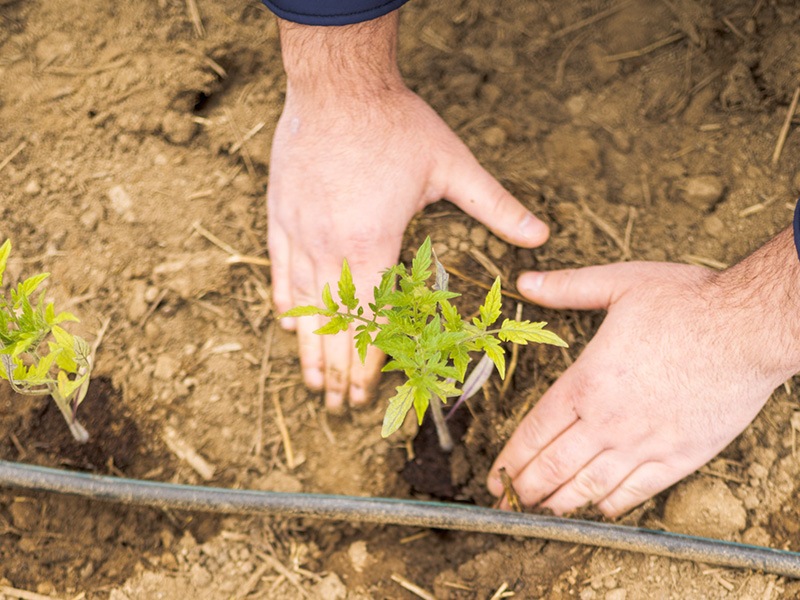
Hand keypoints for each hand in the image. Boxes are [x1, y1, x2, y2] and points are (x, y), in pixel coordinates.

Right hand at [269, 16, 548, 411]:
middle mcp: (330, 249)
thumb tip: (542, 234)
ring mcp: (300, 233)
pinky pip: (279, 270)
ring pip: (302, 306)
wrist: (337, 83)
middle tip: (338, 408)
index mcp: (372, 246)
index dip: (367, 364)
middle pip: (333, 326)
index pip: (369, 322)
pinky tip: (288, 324)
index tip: (367, 396)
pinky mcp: (280, 215)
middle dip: (336, 373)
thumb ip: (496, 206)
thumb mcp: (452, 165)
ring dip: (309, 350)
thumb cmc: (395, 124)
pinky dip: (285, 302)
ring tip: (311, 383)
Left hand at [487, 256, 793, 516]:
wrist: (749, 327)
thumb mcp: (618, 283)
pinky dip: (610, 503)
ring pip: (589, 485)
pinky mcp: (680, 456)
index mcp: (587, 382)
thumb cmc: (686, 302)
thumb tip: (525, 280)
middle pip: (554, 466)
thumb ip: (567, 287)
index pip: (535, 431)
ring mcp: (644, 443)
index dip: (510, 458)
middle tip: (505, 501)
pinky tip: (596, 508)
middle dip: (524, 487)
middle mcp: (609, 420)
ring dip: (559, 502)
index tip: (495, 475)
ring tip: (539, 511)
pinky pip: (637, 490)